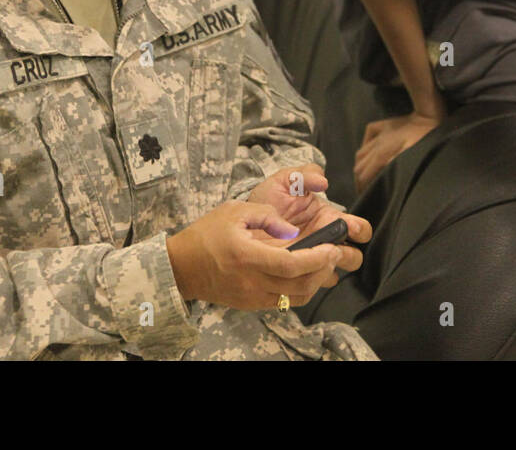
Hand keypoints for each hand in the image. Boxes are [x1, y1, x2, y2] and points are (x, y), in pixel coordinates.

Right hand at [165, 201, 344, 309]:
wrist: (181, 267)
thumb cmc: (205, 235)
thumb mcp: (234, 211)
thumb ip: (267, 216)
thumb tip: (293, 230)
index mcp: (248, 257)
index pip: (292, 264)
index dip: (317, 258)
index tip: (332, 247)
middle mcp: (252, 282)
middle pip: (300, 285)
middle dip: (324, 270)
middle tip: (334, 253)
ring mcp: (252, 297)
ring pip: (296, 297)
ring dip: (315, 282)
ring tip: (323, 263)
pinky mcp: (251, 304)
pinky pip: (284, 301)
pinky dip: (300, 289)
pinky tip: (304, 272)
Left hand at [248, 164, 370, 274]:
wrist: (239, 224)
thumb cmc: (265, 201)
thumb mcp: (283, 180)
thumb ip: (305, 174)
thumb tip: (323, 182)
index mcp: (329, 219)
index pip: (360, 230)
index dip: (359, 229)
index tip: (348, 227)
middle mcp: (324, 242)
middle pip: (353, 257)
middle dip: (347, 254)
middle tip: (329, 248)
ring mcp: (311, 261)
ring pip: (333, 274)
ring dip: (326, 268)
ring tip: (310, 259)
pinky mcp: (295, 276)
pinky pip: (310, 286)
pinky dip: (307, 280)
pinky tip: (295, 269)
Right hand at [354, 111, 440, 193]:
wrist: (428, 116)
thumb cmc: (424, 139)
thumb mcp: (412, 155)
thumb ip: (395, 165)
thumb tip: (381, 176)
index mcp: (382, 154)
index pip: (363, 175)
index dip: (362, 188)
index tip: (365, 197)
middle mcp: (376, 144)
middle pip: (359, 166)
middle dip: (360, 180)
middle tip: (366, 191)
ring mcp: (378, 134)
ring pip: (361, 153)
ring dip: (361, 166)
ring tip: (365, 176)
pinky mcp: (383, 125)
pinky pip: (368, 135)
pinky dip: (366, 145)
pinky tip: (371, 152)